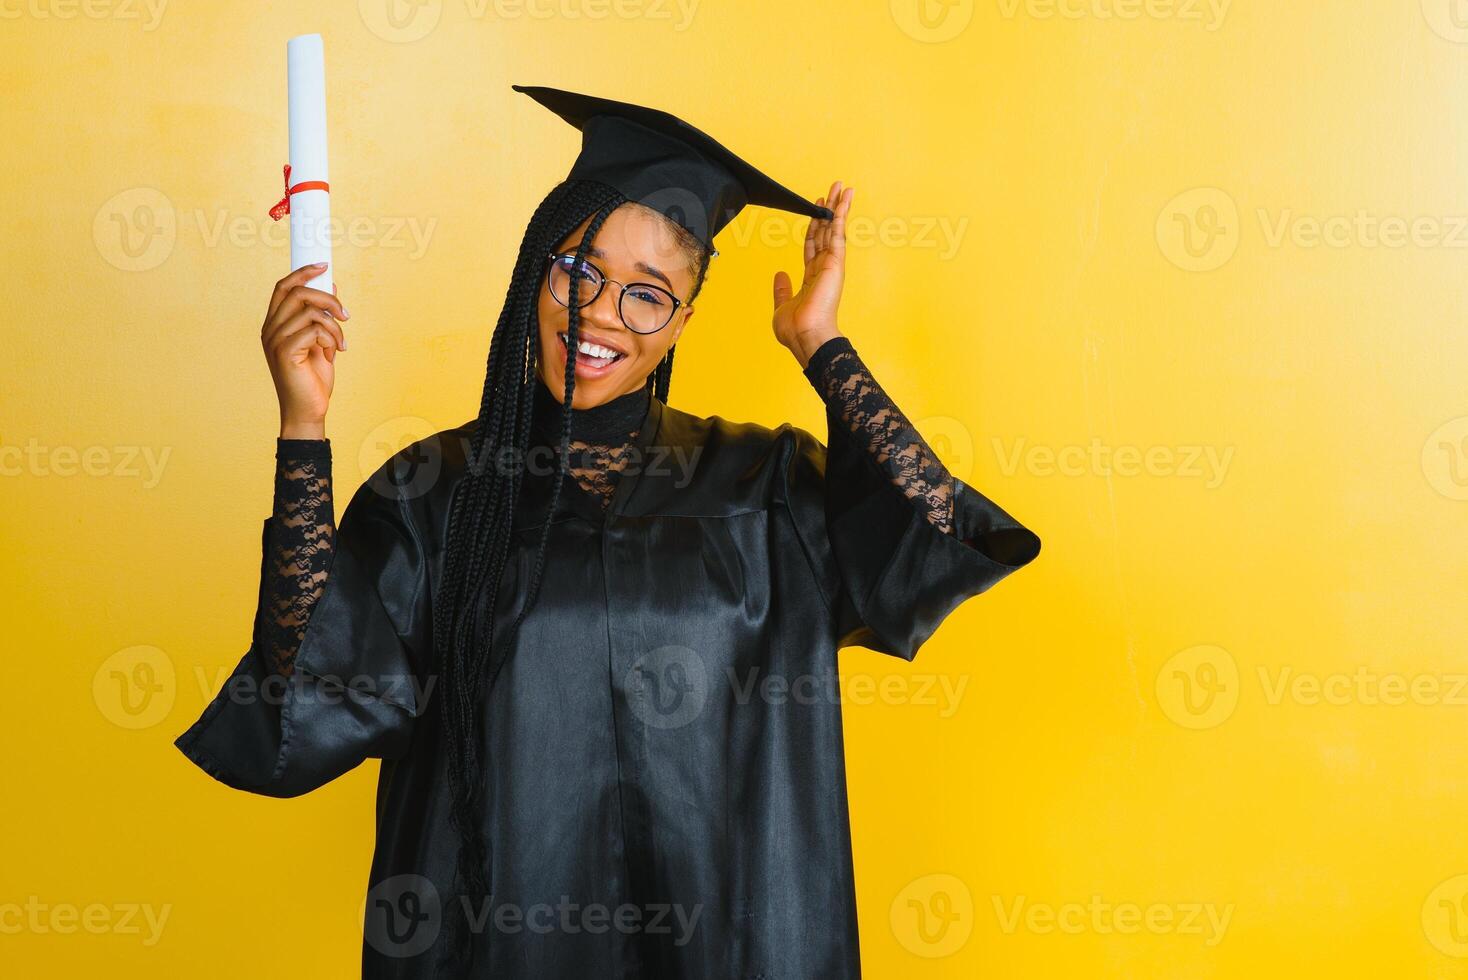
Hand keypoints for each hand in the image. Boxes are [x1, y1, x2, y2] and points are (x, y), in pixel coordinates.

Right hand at [261, 263, 349, 438]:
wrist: (308, 410)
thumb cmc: (313, 378)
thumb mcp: (321, 341)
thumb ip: (322, 316)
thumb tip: (331, 285)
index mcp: (274, 324)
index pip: (283, 286)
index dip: (303, 272)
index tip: (324, 265)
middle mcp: (270, 329)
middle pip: (298, 292)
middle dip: (328, 298)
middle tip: (345, 314)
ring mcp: (274, 340)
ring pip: (311, 311)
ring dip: (335, 326)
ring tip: (339, 345)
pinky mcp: (285, 351)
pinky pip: (315, 329)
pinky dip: (330, 339)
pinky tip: (331, 354)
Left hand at [772, 180, 853, 367]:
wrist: (806, 335)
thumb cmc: (796, 328)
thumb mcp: (782, 305)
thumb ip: (782, 289)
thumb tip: (780, 274)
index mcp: (812, 277)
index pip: (813, 245)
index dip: (814, 226)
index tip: (816, 210)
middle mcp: (824, 268)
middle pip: (825, 232)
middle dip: (828, 210)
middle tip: (832, 190)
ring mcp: (831, 264)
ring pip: (834, 228)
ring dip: (837, 206)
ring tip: (841, 187)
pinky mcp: (836, 262)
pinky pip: (837, 232)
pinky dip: (840, 214)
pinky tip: (843, 199)